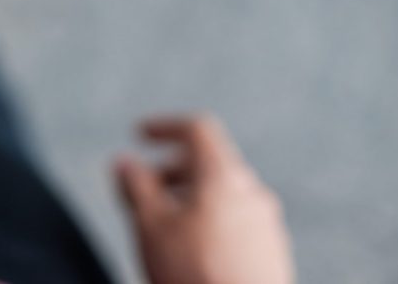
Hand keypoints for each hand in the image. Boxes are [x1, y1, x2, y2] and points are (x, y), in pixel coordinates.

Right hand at [115, 115, 293, 283]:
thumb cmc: (195, 274)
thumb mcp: (150, 225)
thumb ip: (135, 186)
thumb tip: (124, 163)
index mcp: (224, 176)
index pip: (197, 130)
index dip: (164, 127)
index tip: (139, 135)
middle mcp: (253, 193)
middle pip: (210, 163)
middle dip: (172, 170)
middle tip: (144, 191)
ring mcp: (267, 224)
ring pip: (224, 195)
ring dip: (190, 198)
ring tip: (165, 226)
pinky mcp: (272, 254)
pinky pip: (238, 222)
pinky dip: (210, 221)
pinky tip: (192, 252)